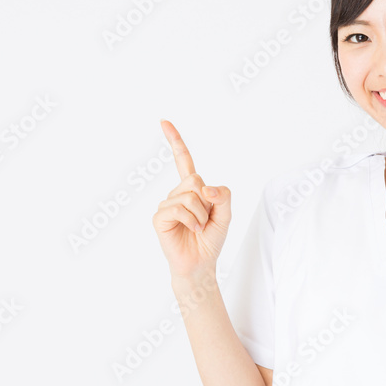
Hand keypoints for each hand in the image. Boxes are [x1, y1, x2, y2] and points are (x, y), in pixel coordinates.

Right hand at [152, 120, 231, 279]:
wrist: (200, 263)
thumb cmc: (210, 239)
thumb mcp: (226, 215)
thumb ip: (222, 195)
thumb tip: (205, 188)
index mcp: (191, 189)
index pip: (183, 160)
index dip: (175, 141)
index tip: (164, 122)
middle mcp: (176, 193)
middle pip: (195, 180)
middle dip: (207, 201)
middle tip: (205, 219)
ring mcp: (166, 204)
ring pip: (190, 196)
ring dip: (200, 215)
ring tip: (198, 228)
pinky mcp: (160, 217)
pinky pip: (178, 209)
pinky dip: (191, 221)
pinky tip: (191, 231)